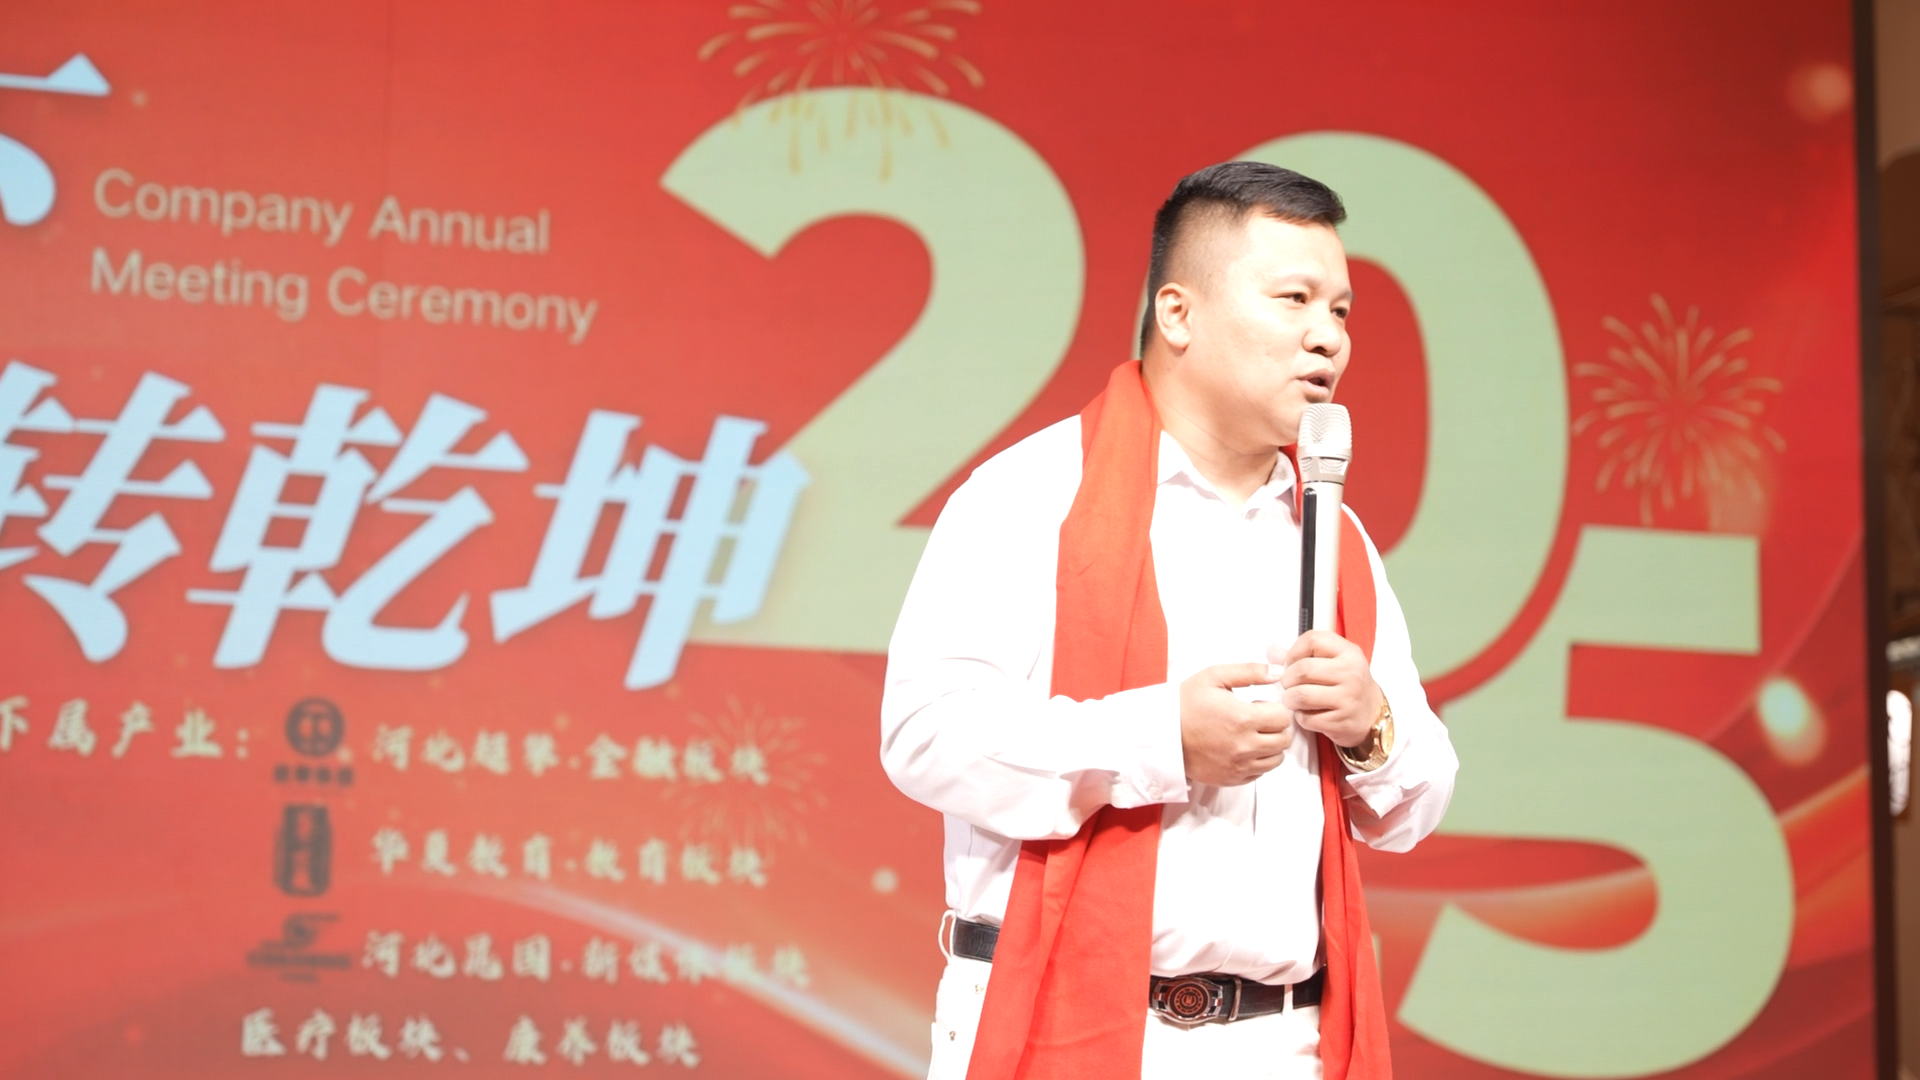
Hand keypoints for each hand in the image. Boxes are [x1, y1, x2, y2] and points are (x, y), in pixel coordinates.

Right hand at [1178, 663, 1294, 785]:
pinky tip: (1242, 748)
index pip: (1283, 718)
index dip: (1275, 708)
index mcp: (1243, 719)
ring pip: (1276, 759)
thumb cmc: (1185, 704)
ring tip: (1251, 735)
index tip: (1259, 706)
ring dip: (1270, 745)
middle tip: (1258, 719)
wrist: (1161, 735)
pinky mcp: (1232, 779)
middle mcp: (1245, 746)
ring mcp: (1239, 766)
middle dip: (1276, 727)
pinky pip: (1260, 772)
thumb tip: (1278, 672)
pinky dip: (1257, 761)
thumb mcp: (1214, 676)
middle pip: (1284, 740)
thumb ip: (1250, 671)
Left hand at [1271, 631, 1382, 748]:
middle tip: (1289, 684)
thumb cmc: (1346, 684)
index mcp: (1349, 652)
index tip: (1291, 662)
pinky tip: (1308, 713)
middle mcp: (1351, 674)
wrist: (1371, 712)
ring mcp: (1347, 699)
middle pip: (1302, 670)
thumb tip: (1272, 651)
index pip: (1312, 640)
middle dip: (1287, 679)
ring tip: (1295, 699)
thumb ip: (1302, 654)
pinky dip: (1301, 717)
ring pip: (1301, 695)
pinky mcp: (1341, 722)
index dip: (1294, 651)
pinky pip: (1307, 718)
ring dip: (1290, 699)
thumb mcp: (1332, 661)